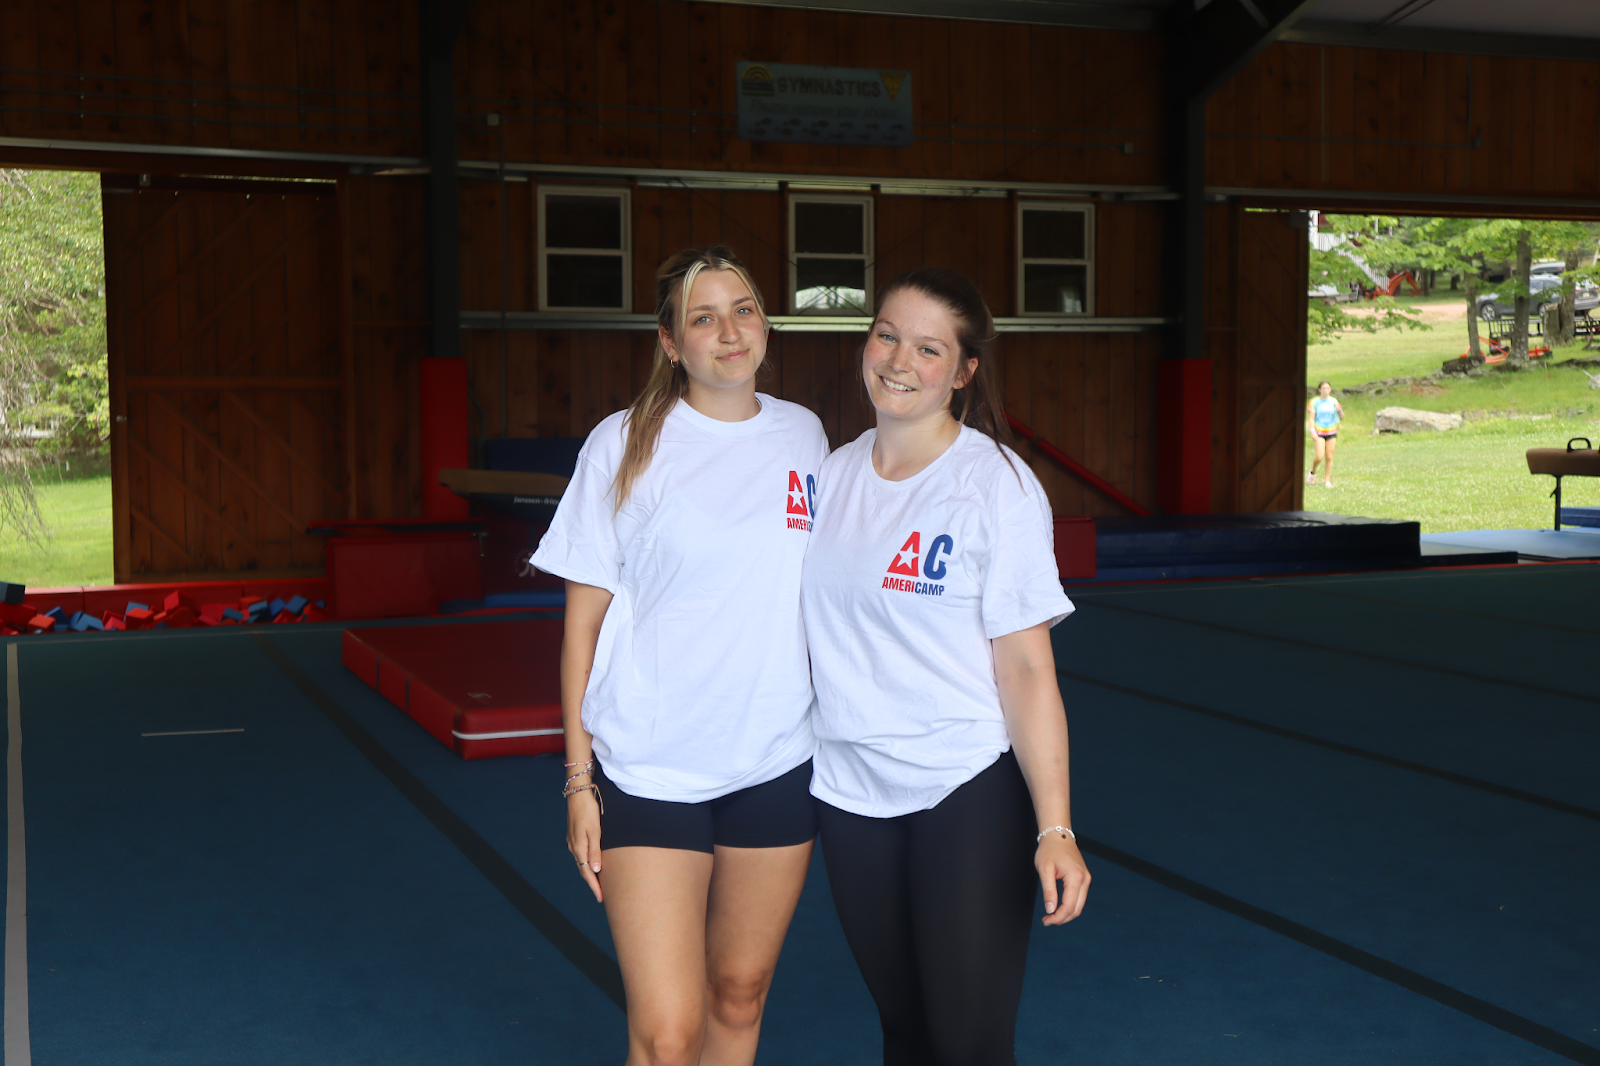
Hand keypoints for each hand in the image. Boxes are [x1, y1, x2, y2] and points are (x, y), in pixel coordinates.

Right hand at [567, 788, 603, 902]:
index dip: (594, 886)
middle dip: (592, 883)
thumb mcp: (595, 830)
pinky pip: (581, 854)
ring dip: (589, 874)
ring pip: (582, 862)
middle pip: (583, 870)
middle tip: (601, 895)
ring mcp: (573, 841)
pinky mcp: (574, 835)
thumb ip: (595, 850)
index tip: (601, 898)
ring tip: (598, 883)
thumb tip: (594, 871)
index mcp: (579, 848)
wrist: (578, 792)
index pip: (587, 873)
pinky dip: (587, 863)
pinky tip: (592, 863)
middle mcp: (574, 847)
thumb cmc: (589, 810)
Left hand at [1036, 833, 1089, 925]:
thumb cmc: (1050, 850)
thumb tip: (1050, 910)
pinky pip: (1079, 898)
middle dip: (1062, 918)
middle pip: (1077, 909)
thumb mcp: (1045, 870)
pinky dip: (1069, 906)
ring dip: (1066, 914)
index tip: (1045, 921)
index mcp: (1076, 878)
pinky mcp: (1083, 878)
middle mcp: (1085, 880)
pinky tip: (1058, 908)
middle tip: (1047, 921)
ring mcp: (1086, 879)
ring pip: (1079, 905)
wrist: (1058, 835)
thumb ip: (1048, 891)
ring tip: (1051, 916)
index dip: (1058, 917)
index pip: (1069, 906)